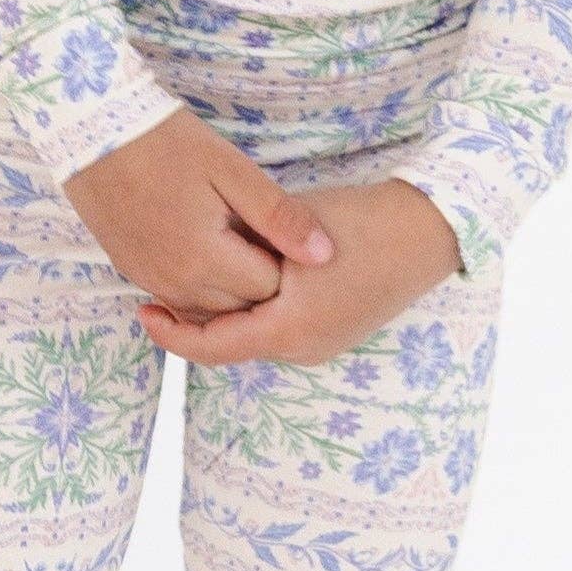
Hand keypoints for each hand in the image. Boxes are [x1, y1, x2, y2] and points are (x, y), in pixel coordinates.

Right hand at [62, 107, 338, 317]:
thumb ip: (279, 216)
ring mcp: (149, 281)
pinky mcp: (132, 272)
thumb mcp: (231, 170)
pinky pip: (178, 299)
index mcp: (205, 260)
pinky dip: (200, 285)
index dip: (286, 263)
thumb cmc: (166, 142)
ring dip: (230, 287)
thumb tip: (324, 254)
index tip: (281, 230)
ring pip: (208, 310)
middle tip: (261, 233)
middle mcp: (175, 283)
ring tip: (235, 238)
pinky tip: (206, 245)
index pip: (269, 290)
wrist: (92, 130)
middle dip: (260, 280)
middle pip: (240, 307)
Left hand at [134, 178, 462, 367]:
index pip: (212, 346)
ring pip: (256, 336)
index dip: (171, 333)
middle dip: (194, 320)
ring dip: (226, 315)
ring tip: (195, 281)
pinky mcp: (336, 333)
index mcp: (288, 330)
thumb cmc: (359, 222)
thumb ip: (243, 248)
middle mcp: (304, 349)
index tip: (142, 310)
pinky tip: (243, 281)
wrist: (429, 230)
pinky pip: (282, 330)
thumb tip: (197, 255)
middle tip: (160, 290)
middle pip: (231, 344)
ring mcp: (324, 345)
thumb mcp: (286, 229)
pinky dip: (256, 312)